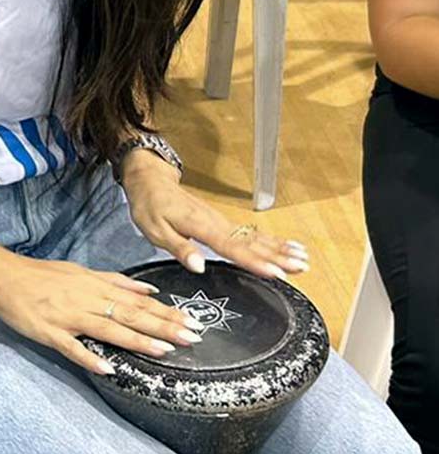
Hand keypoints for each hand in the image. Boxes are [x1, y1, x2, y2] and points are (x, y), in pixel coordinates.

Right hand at [0, 250, 207, 375]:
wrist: (1, 275)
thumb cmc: (41, 275)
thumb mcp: (81, 271)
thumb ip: (114, 282)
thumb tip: (148, 291)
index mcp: (94, 285)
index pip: (138, 301)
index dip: (167, 313)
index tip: (193, 321)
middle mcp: (86, 299)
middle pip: (130, 314)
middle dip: (163, 326)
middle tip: (193, 337)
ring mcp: (67, 316)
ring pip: (108, 328)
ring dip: (137, 339)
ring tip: (164, 350)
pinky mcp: (48, 331)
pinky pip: (71, 347)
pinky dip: (89, 356)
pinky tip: (108, 367)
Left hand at [119, 149, 309, 280]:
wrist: (151, 181)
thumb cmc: (150, 206)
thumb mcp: (155, 230)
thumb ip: (179, 248)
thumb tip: (199, 266)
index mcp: (200, 226)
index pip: (231, 247)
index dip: (254, 261)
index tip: (275, 272)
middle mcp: (216, 223)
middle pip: (251, 243)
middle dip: (278, 256)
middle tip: (301, 268)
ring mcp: (222, 221)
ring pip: (256, 237)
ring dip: (280, 249)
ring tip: (303, 260)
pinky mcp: (223, 222)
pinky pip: (251, 233)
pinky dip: (271, 240)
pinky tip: (287, 247)